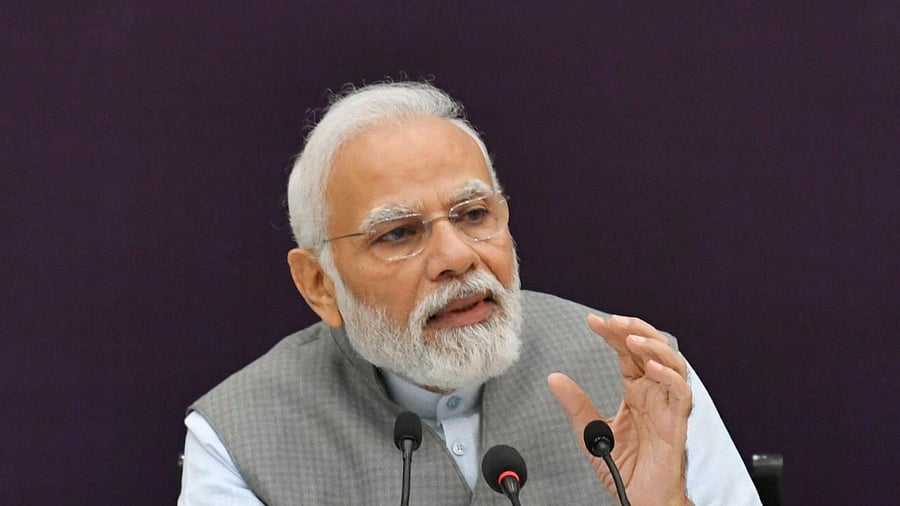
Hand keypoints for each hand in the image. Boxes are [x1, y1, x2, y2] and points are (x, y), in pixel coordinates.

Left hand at [548, 314, 693, 505]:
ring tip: (631, 338)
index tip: (592, 322)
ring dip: (653, 347)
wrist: (640, 499)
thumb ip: (576, 405)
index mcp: (637, 391)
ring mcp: (667, 406)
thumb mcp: (590, 432)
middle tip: (612, 321)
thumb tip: (555, 378)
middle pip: (652, 349)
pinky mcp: (677, 424)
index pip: (628, 352)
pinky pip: (681, 394)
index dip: (613, 334)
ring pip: (672, 364)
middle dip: (634, 329)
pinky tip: (650, 368)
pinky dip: (668, 377)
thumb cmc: (624, 468)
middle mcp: (654, 394)